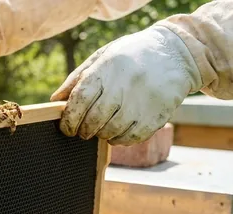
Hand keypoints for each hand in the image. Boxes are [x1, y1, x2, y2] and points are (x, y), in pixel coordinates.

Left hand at [51, 26, 201, 145]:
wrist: (176, 53)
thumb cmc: (131, 55)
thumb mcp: (103, 57)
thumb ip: (77, 78)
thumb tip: (55, 101)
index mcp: (107, 69)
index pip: (80, 101)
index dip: (69, 119)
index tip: (66, 128)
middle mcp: (124, 86)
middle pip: (93, 121)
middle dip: (83, 130)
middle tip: (83, 130)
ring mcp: (141, 103)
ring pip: (111, 132)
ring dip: (101, 135)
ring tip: (102, 127)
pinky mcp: (156, 116)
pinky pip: (130, 138)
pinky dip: (120, 140)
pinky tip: (118, 131)